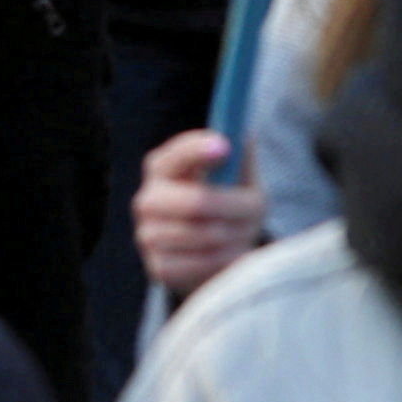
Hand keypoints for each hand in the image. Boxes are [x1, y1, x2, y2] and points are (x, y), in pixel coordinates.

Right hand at [132, 128, 266, 296]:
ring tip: (243, 235)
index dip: (199, 149)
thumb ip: (239, 154)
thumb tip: (241, 134)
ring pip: (206, 235)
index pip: (177, 154)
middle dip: (232, 208)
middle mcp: (148, 199)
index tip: (224, 146)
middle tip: (253, 213)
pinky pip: (201, 264)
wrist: (210, 259)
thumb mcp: (238, 179)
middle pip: (196, 201)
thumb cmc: (228, 208)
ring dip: (235, 237)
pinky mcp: (158, 267)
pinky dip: (224, 261)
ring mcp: (147, 234)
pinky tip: (229, 255)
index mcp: (163, 166)